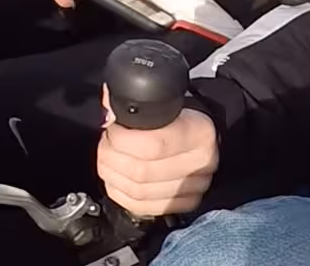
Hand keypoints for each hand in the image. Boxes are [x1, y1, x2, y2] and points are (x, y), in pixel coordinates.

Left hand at [96, 87, 218, 215]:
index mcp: (199, 133)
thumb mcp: (165, 102)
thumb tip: (107, 112)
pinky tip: (115, 179)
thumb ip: (134, 104)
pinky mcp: (183, 203)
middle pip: (142, 172)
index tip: (111, 130)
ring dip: (112, 176)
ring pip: (138, 192)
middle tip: (105, 144)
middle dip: (111, 158)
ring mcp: (194, 188)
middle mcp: (200, 164)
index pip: (153, 145)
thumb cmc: (182, 116)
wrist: (203, 136)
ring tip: (107, 160)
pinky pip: (141, 206)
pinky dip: (120, 194)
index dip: (122, 139)